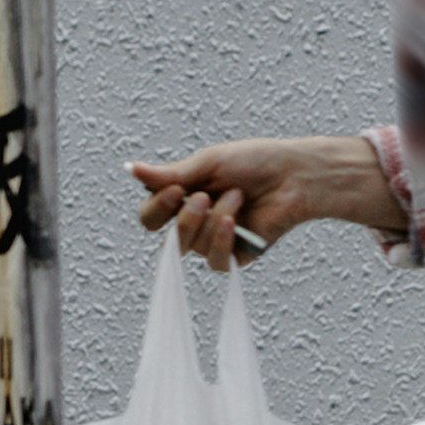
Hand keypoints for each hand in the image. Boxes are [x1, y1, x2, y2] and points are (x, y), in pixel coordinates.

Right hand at [128, 137, 401, 269]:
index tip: (175, 189)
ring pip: (192, 248)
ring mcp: (215, 241)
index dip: (157, 209)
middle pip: (168, 238)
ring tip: (238, 197)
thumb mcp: (207, 164)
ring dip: (214, 220)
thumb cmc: (255, 162)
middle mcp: (196, 222)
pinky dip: (223, 240)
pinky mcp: (237, 256)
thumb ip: (169, 175)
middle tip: (206, 195)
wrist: (295, 176)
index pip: (151, 217)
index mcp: (184, 198)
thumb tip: (129, 169)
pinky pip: (215, 262)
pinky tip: (237, 222)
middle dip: (186, 217)